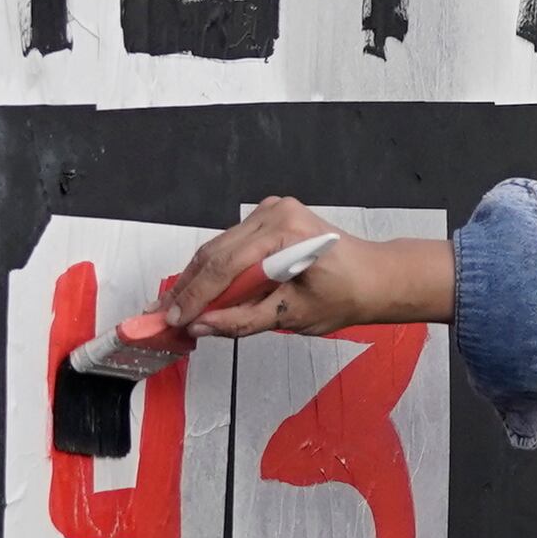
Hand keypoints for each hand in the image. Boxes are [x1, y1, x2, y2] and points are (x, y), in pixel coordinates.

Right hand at [162, 197, 458, 339]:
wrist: (375, 277)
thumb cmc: (345, 296)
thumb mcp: (294, 316)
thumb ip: (243, 320)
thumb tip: (201, 326)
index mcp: (286, 232)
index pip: (226, 266)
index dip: (195, 296)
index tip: (172, 319)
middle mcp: (276, 213)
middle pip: (217, 253)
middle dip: (188, 287)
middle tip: (161, 314)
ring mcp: (272, 211)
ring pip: (220, 247)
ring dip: (197, 278)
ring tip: (174, 306)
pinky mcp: (270, 216)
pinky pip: (232, 244)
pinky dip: (215, 268)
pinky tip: (198, 289)